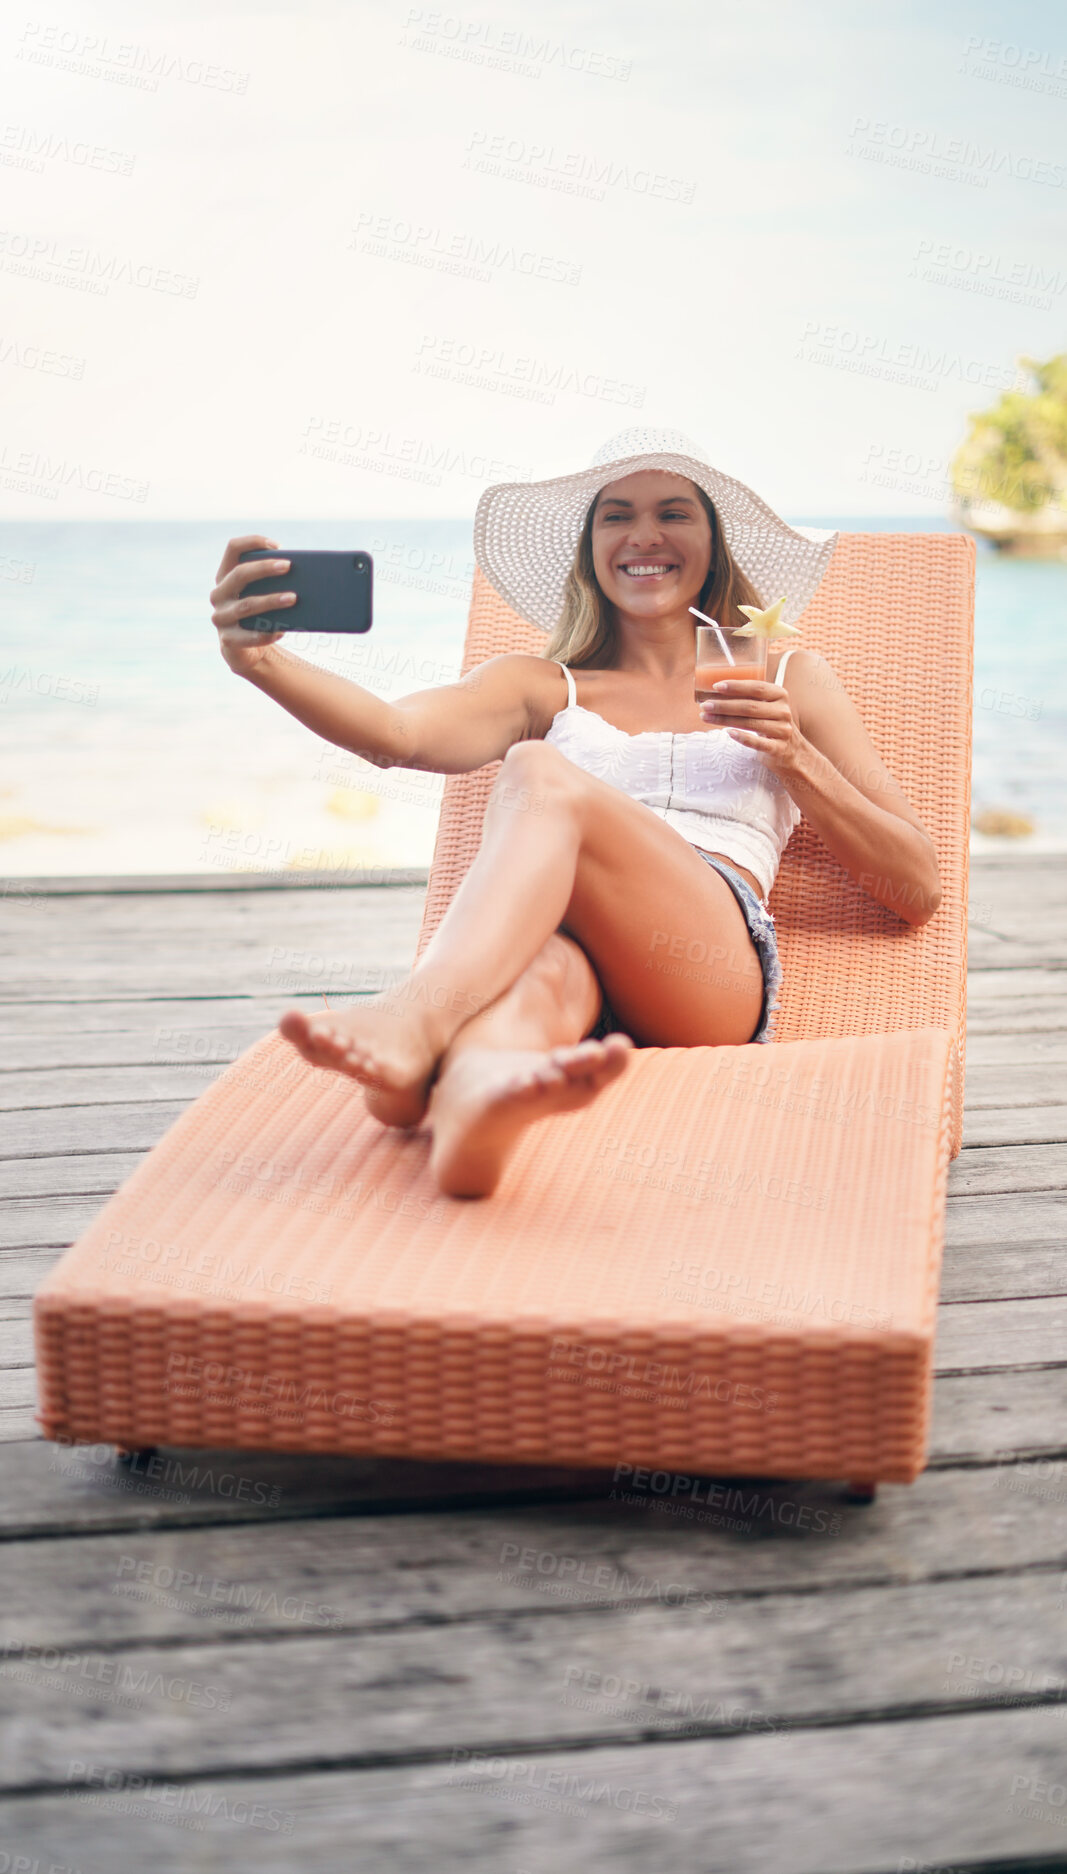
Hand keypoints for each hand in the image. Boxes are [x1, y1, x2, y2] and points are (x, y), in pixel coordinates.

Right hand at [210, 534, 296, 674]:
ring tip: (293, 598)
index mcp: (225, 576)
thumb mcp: (261, 594)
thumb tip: (301, 574)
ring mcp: (220, 617)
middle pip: (239, 574)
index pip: (233, 548)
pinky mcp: (228, 640)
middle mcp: (218, 594)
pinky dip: (267, 633)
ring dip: (271, 601)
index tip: (278, 545)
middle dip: (264, 568)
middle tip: (288, 566)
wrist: (245, 649)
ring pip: (246, 605)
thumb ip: (271, 581)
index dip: (252, 542)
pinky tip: (283, 630)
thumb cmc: (259, 614)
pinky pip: (248, 636)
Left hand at [698, 677, 805, 774]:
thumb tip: (715, 690)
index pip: (757, 687)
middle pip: (749, 706)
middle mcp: (783, 711)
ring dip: (725, 720)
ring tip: (706, 717)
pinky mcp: (779, 748)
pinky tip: (728, 733)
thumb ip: (749, 697)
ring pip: (750, 724)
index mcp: (780, 695)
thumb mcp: (766, 706)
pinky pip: (758, 743)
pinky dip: (742, 737)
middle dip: (724, 705)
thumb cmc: (771, 723)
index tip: (716, 686)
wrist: (792, 751)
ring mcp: (782, 730)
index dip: (736, 686)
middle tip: (705, 705)